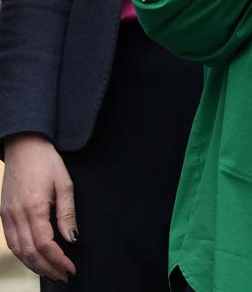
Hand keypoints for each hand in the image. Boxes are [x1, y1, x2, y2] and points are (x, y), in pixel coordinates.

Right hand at [1, 133, 75, 281]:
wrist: (24, 147)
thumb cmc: (47, 163)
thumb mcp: (65, 184)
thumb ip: (67, 214)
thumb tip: (72, 238)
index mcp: (34, 208)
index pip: (46, 244)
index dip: (59, 260)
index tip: (71, 268)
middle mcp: (17, 215)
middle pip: (30, 252)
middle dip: (47, 268)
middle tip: (63, 276)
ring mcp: (7, 216)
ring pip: (18, 250)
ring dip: (34, 265)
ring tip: (51, 272)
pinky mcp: (3, 214)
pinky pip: (11, 241)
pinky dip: (22, 254)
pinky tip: (34, 259)